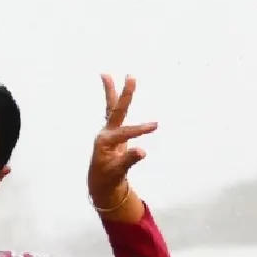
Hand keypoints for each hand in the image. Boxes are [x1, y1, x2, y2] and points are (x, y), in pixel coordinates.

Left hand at [87, 74, 158, 209]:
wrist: (101, 182)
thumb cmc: (109, 178)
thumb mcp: (118, 172)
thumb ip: (129, 160)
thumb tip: (142, 151)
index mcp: (105, 142)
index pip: (125, 133)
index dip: (140, 129)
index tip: (155, 125)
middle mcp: (105, 133)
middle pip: (115, 111)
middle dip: (123, 95)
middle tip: (131, 77)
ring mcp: (108, 132)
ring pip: (110, 108)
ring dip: (110, 92)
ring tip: (105, 74)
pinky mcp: (113, 132)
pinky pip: (113, 113)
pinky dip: (113, 101)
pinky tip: (109, 85)